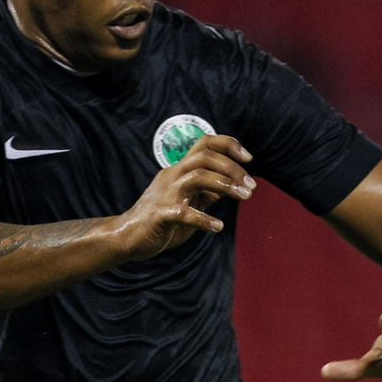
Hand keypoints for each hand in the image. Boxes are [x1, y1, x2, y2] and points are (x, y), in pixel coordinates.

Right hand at [116, 135, 256, 259]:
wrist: (129, 237)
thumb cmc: (163, 218)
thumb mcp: (190, 201)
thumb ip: (208, 192)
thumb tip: (232, 185)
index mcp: (181, 170)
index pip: (204, 144)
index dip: (228, 144)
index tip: (249, 158)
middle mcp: (173, 176)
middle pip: (204, 157)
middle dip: (232, 169)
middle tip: (252, 187)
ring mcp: (166, 194)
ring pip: (196, 177)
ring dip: (225, 185)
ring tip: (244, 197)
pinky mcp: (160, 215)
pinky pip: (183, 213)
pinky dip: (204, 219)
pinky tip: (218, 227)